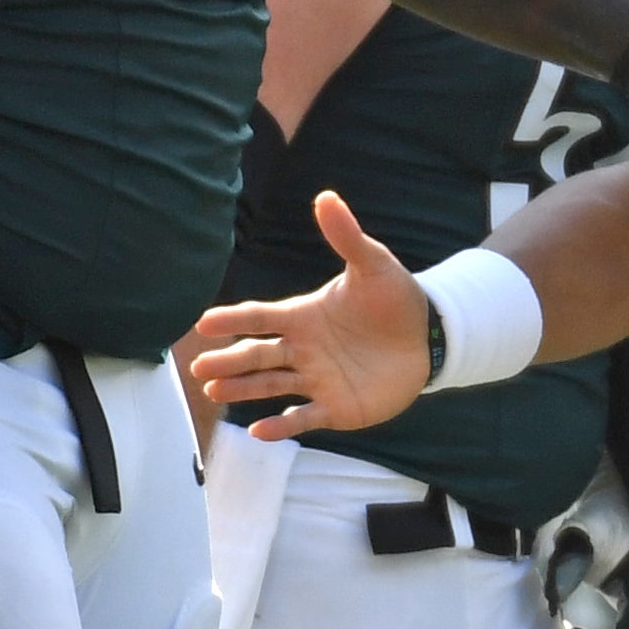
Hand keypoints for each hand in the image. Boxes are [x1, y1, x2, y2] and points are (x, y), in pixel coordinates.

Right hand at [188, 192, 431, 438]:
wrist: (429, 337)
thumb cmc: (396, 299)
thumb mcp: (373, 265)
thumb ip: (347, 237)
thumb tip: (326, 197)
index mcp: (305, 316)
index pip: (261, 317)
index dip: (233, 319)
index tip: (204, 323)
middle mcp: (303, 349)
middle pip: (257, 355)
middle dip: (228, 361)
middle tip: (199, 368)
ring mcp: (317, 380)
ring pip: (271, 386)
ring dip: (243, 390)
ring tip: (214, 393)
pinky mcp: (337, 408)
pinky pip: (303, 418)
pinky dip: (280, 427)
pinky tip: (258, 431)